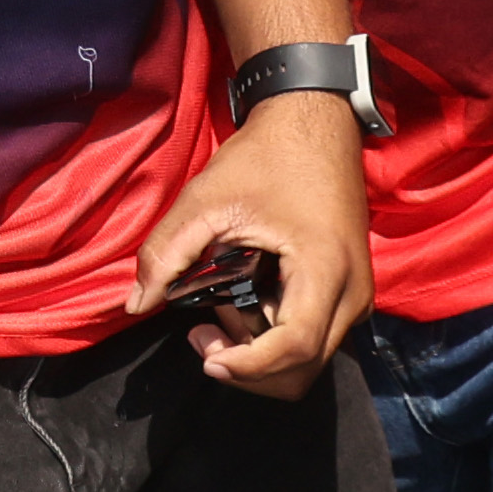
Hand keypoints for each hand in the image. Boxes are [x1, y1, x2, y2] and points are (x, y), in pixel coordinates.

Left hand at [139, 86, 369, 395]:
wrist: (314, 121)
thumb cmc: (266, 156)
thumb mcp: (206, 199)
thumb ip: (166, 253)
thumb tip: (135, 304)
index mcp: (325, 269)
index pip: (294, 350)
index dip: (248, 368)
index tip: (205, 357)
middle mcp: (353, 291)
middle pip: (303, 370)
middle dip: (247, 367)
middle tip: (202, 331)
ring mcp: (357, 294)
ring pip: (309, 361)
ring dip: (260, 355)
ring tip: (220, 310)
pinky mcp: (349, 291)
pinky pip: (315, 338)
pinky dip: (275, 338)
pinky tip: (244, 302)